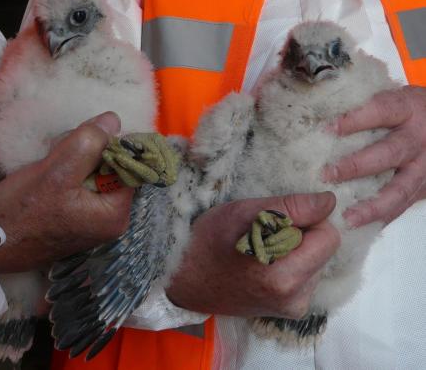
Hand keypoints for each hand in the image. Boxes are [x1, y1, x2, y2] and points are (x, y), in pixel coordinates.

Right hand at [0, 112, 133, 272]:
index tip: (86, 136)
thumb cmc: (20, 211)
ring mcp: (93, 221)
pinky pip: (82, 185)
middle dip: (90, 153)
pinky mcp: (76, 217)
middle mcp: (111, 221)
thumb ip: (88, 143)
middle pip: (113, 170)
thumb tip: (114, 120)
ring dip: (76, 161)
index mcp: (116, 215)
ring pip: (95, 174)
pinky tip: (49, 173)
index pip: (129, 167)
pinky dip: (69, 173)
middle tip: (62, 150)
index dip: (111, 145)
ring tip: (52, 162)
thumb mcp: (56, 171)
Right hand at [166, 192, 338, 318]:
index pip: (329, 236)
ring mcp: (293, 308)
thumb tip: (329, 202)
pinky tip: (267, 261)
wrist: (186, 279)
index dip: (308, 218)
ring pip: (316, 262)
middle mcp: (295, 298)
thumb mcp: (243, 213)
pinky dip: (293, 263)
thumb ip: (290, 208)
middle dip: (303, 234)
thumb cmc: (207, 242)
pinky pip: (306, 276)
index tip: (280, 216)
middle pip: (324, 250)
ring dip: (298, 249)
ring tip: (264, 246)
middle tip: (268, 230)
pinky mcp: (289, 311)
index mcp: (285, 276)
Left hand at [325, 86, 425, 226]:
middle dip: (356, 166)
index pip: (381, 111)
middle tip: (326, 174)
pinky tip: (360, 228)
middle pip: (388, 153)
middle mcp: (418, 138)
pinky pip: (403, 206)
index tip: (327, 128)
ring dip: (371, 205)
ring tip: (347, 217)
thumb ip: (365, 103)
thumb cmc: (412, 109)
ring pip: (399, 189)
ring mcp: (425, 167)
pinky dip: (382, 218)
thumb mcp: (395, 97)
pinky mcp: (424, 188)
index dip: (354, 120)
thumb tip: (319, 107)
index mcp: (408, 109)